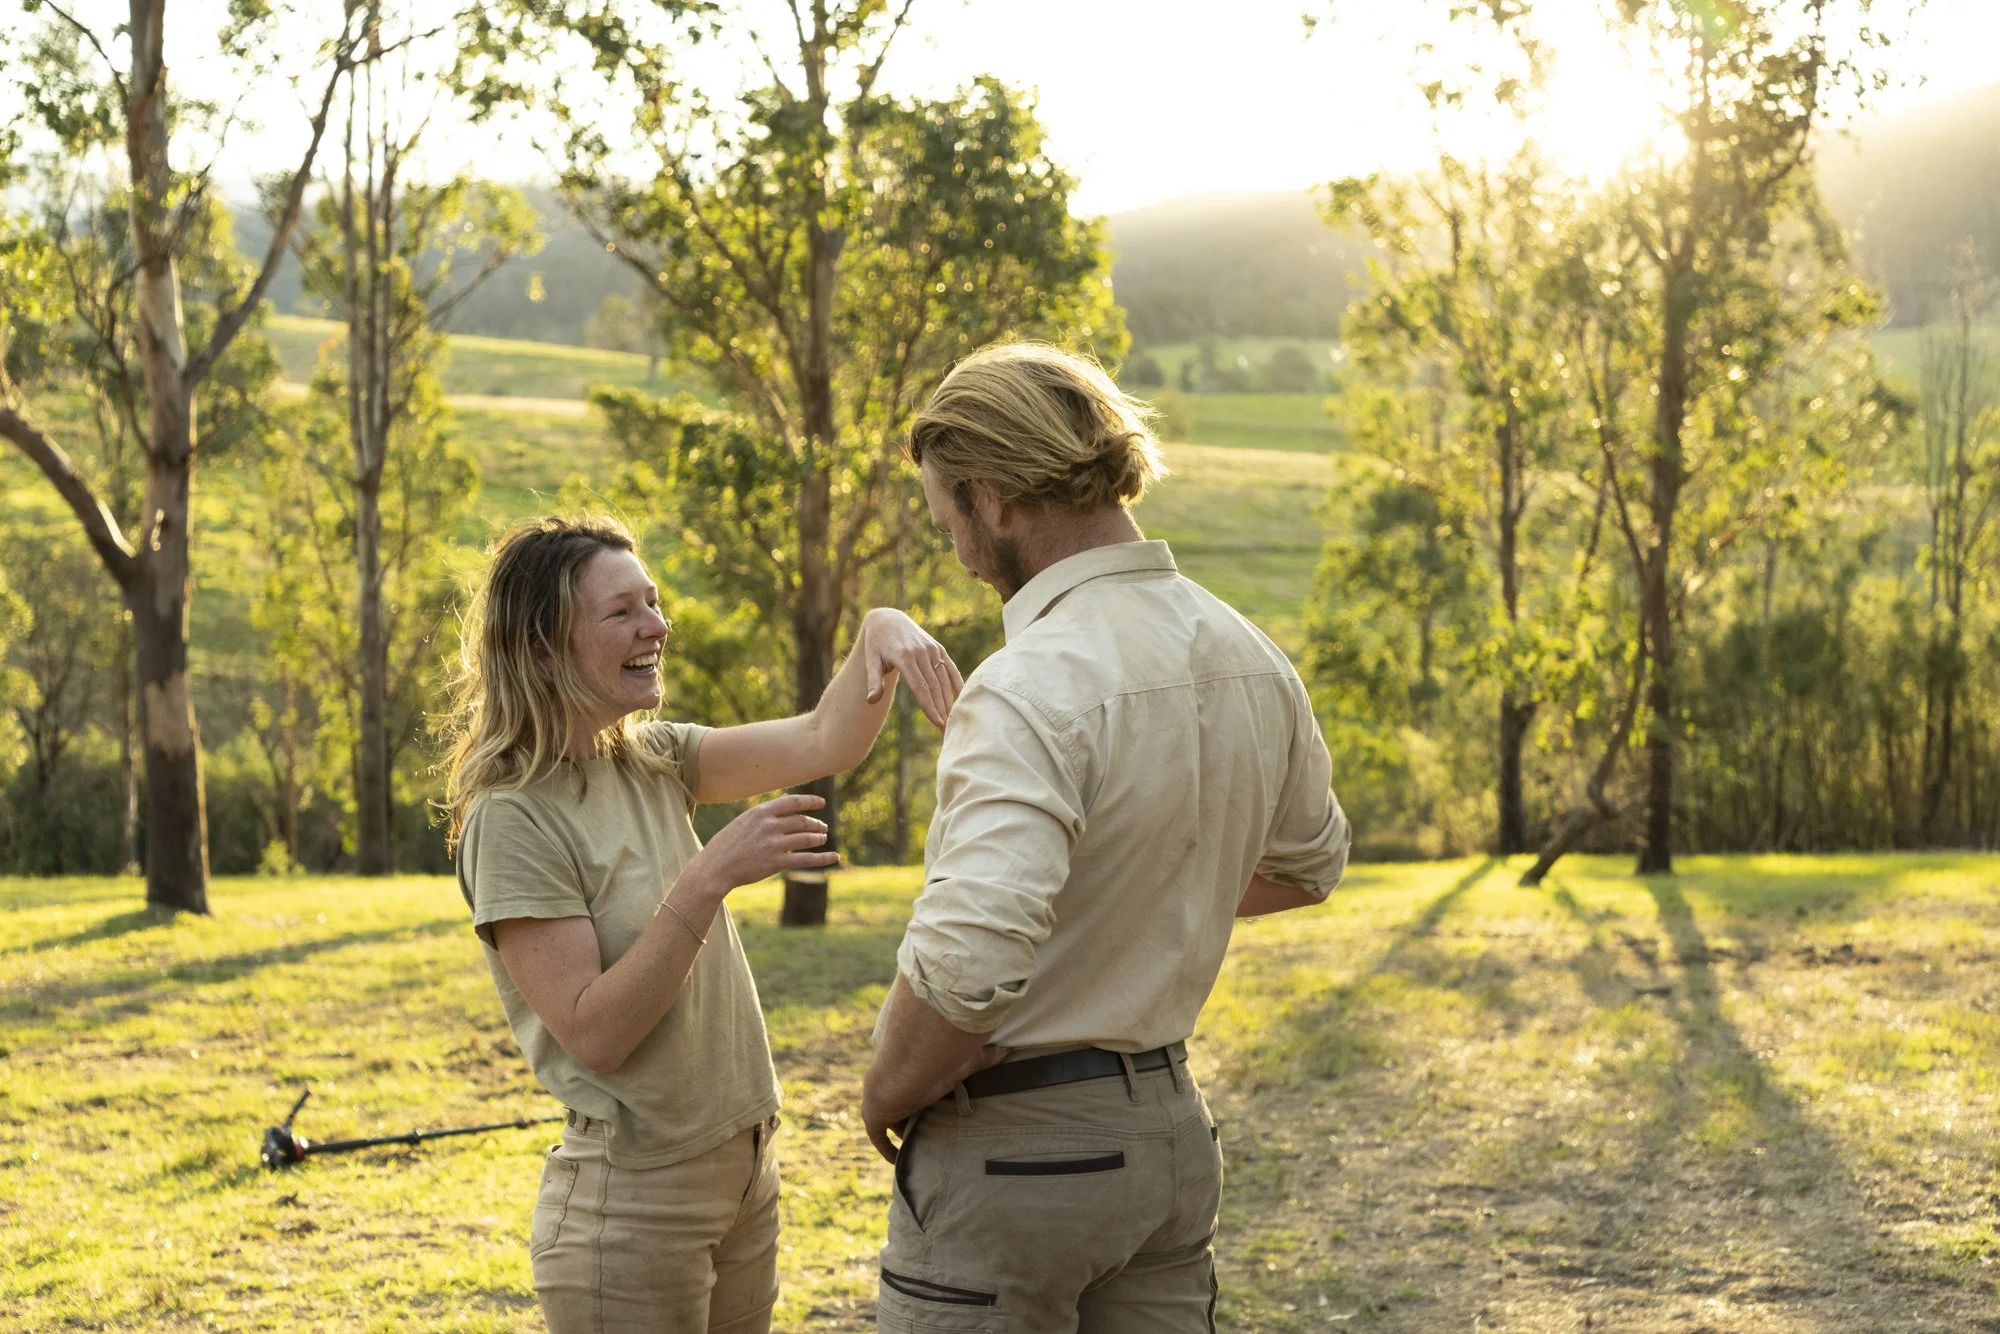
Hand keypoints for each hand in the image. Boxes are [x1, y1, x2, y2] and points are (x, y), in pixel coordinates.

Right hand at [681, 793, 834, 898]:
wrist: (714, 868)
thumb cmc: (726, 845)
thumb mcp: (743, 822)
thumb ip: (765, 814)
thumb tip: (786, 802)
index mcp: (760, 812)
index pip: (793, 801)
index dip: (810, 801)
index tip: (821, 803)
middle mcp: (769, 825)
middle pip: (802, 821)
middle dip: (816, 824)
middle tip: (822, 827)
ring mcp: (773, 844)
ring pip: (806, 838)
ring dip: (819, 838)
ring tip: (823, 839)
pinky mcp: (776, 862)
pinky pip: (805, 859)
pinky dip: (823, 858)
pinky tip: (835, 857)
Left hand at [860, 1041, 1008, 1163]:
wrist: (907, 1067)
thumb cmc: (936, 1060)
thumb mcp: (962, 1063)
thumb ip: (983, 1058)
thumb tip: (1007, 1049)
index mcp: (912, 1069)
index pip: (917, 1085)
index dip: (926, 1098)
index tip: (939, 1108)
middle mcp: (894, 1083)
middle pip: (904, 1104)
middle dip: (916, 1116)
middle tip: (935, 1131)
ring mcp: (881, 1100)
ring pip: (893, 1120)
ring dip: (905, 1132)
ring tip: (922, 1148)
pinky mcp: (873, 1115)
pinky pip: (878, 1137)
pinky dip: (886, 1149)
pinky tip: (895, 1162)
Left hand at [861, 609, 962, 729]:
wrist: (888, 619)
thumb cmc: (877, 644)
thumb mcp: (871, 660)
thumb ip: (873, 681)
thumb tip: (871, 701)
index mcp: (904, 657)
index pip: (920, 687)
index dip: (929, 707)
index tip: (937, 723)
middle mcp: (920, 652)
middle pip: (934, 687)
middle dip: (941, 710)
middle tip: (947, 730)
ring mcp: (931, 649)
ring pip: (943, 679)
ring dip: (949, 701)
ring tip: (952, 720)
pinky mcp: (938, 648)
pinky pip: (950, 668)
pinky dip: (957, 683)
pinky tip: (962, 699)